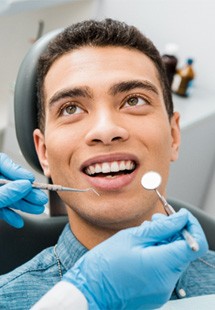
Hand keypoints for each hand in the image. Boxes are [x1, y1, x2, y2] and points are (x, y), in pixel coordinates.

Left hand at [0, 153, 47, 227]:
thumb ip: (6, 192)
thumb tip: (24, 185)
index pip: (2, 163)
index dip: (18, 170)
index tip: (30, 180)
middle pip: (10, 183)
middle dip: (26, 192)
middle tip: (40, 198)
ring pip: (7, 197)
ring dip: (22, 205)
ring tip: (37, 209)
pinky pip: (0, 208)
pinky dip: (9, 215)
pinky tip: (18, 220)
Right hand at [63, 209, 207, 308]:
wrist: (89, 291)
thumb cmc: (104, 264)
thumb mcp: (132, 237)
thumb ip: (161, 227)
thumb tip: (181, 218)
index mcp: (162, 265)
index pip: (195, 244)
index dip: (190, 226)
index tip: (180, 216)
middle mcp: (167, 281)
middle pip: (184, 250)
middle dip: (173, 232)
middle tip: (155, 220)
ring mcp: (162, 290)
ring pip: (174, 258)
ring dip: (164, 242)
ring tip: (144, 234)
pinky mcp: (156, 293)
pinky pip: (165, 269)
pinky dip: (158, 255)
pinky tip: (142, 248)